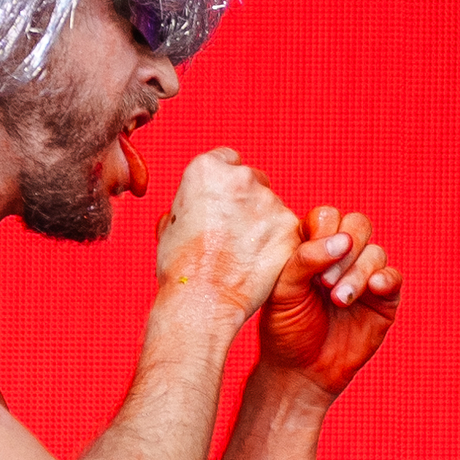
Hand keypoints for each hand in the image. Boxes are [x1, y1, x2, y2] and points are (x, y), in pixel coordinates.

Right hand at [152, 148, 298, 317]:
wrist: (202, 299)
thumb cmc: (180, 267)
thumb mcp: (170, 223)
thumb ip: (190, 203)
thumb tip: (196, 205)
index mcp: (206, 169)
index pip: (227, 160)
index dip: (224, 186)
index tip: (222, 205)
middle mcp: (241, 177)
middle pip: (253, 181)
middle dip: (247, 203)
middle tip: (233, 236)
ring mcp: (269, 202)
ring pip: (272, 208)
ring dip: (264, 225)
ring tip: (243, 257)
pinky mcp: (290, 227)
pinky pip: (287, 231)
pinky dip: (278, 245)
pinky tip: (259, 265)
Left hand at [255, 204, 400, 398]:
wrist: (301, 370)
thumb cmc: (285, 328)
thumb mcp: (283, 291)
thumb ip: (305, 259)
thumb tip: (341, 240)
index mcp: (313, 246)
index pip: (327, 217)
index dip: (324, 231)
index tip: (311, 261)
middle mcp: (341, 256)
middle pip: (358, 225)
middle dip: (346, 251)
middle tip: (325, 282)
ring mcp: (364, 276)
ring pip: (375, 252)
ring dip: (358, 273)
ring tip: (339, 301)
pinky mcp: (384, 299)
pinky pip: (393, 277)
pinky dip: (385, 279)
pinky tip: (372, 290)